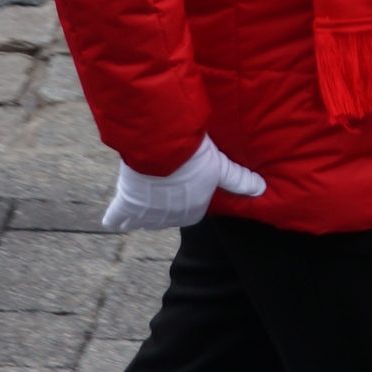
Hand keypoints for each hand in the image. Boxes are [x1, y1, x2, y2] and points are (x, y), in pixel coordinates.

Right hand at [102, 135, 265, 231]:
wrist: (163, 148)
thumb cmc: (194, 156)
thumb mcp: (220, 166)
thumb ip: (238, 179)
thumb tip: (262, 188)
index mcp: (192, 210)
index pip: (189, 213)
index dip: (186, 203)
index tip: (182, 194)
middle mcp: (169, 216)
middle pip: (163, 217)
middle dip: (161, 209)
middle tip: (159, 196)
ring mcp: (146, 211)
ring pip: (142, 219)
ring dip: (140, 216)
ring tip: (136, 214)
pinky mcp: (126, 202)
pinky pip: (117, 217)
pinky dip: (114, 220)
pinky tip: (110, 223)